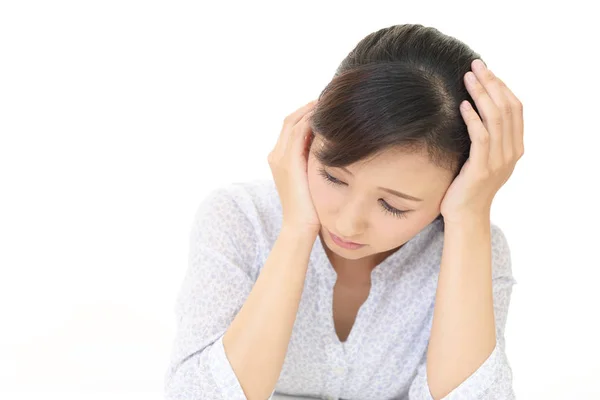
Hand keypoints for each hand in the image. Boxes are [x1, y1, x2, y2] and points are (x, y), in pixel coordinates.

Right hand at [268, 100, 321, 234]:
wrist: (299, 227)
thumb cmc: (310, 209)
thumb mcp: (312, 180)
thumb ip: (315, 164)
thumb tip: (332, 152)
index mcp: (279, 159)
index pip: (292, 127)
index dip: (307, 114)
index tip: (326, 107)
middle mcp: (276, 155)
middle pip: (291, 120)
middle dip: (310, 108)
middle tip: (330, 98)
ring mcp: (280, 157)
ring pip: (294, 122)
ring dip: (311, 109)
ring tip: (330, 102)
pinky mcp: (289, 162)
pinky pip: (299, 132)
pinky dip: (311, 120)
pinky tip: (327, 116)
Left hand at [440, 59, 523, 222]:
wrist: (465, 216)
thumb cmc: (467, 185)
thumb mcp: (483, 157)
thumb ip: (487, 137)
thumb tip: (476, 108)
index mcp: (515, 147)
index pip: (515, 108)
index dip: (502, 86)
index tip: (486, 69)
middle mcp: (511, 152)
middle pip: (507, 108)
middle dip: (492, 82)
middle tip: (476, 64)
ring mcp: (499, 161)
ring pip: (495, 119)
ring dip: (481, 94)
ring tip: (467, 77)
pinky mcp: (482, 169)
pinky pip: (481, 138)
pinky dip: (473, 118)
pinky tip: (463, 105)